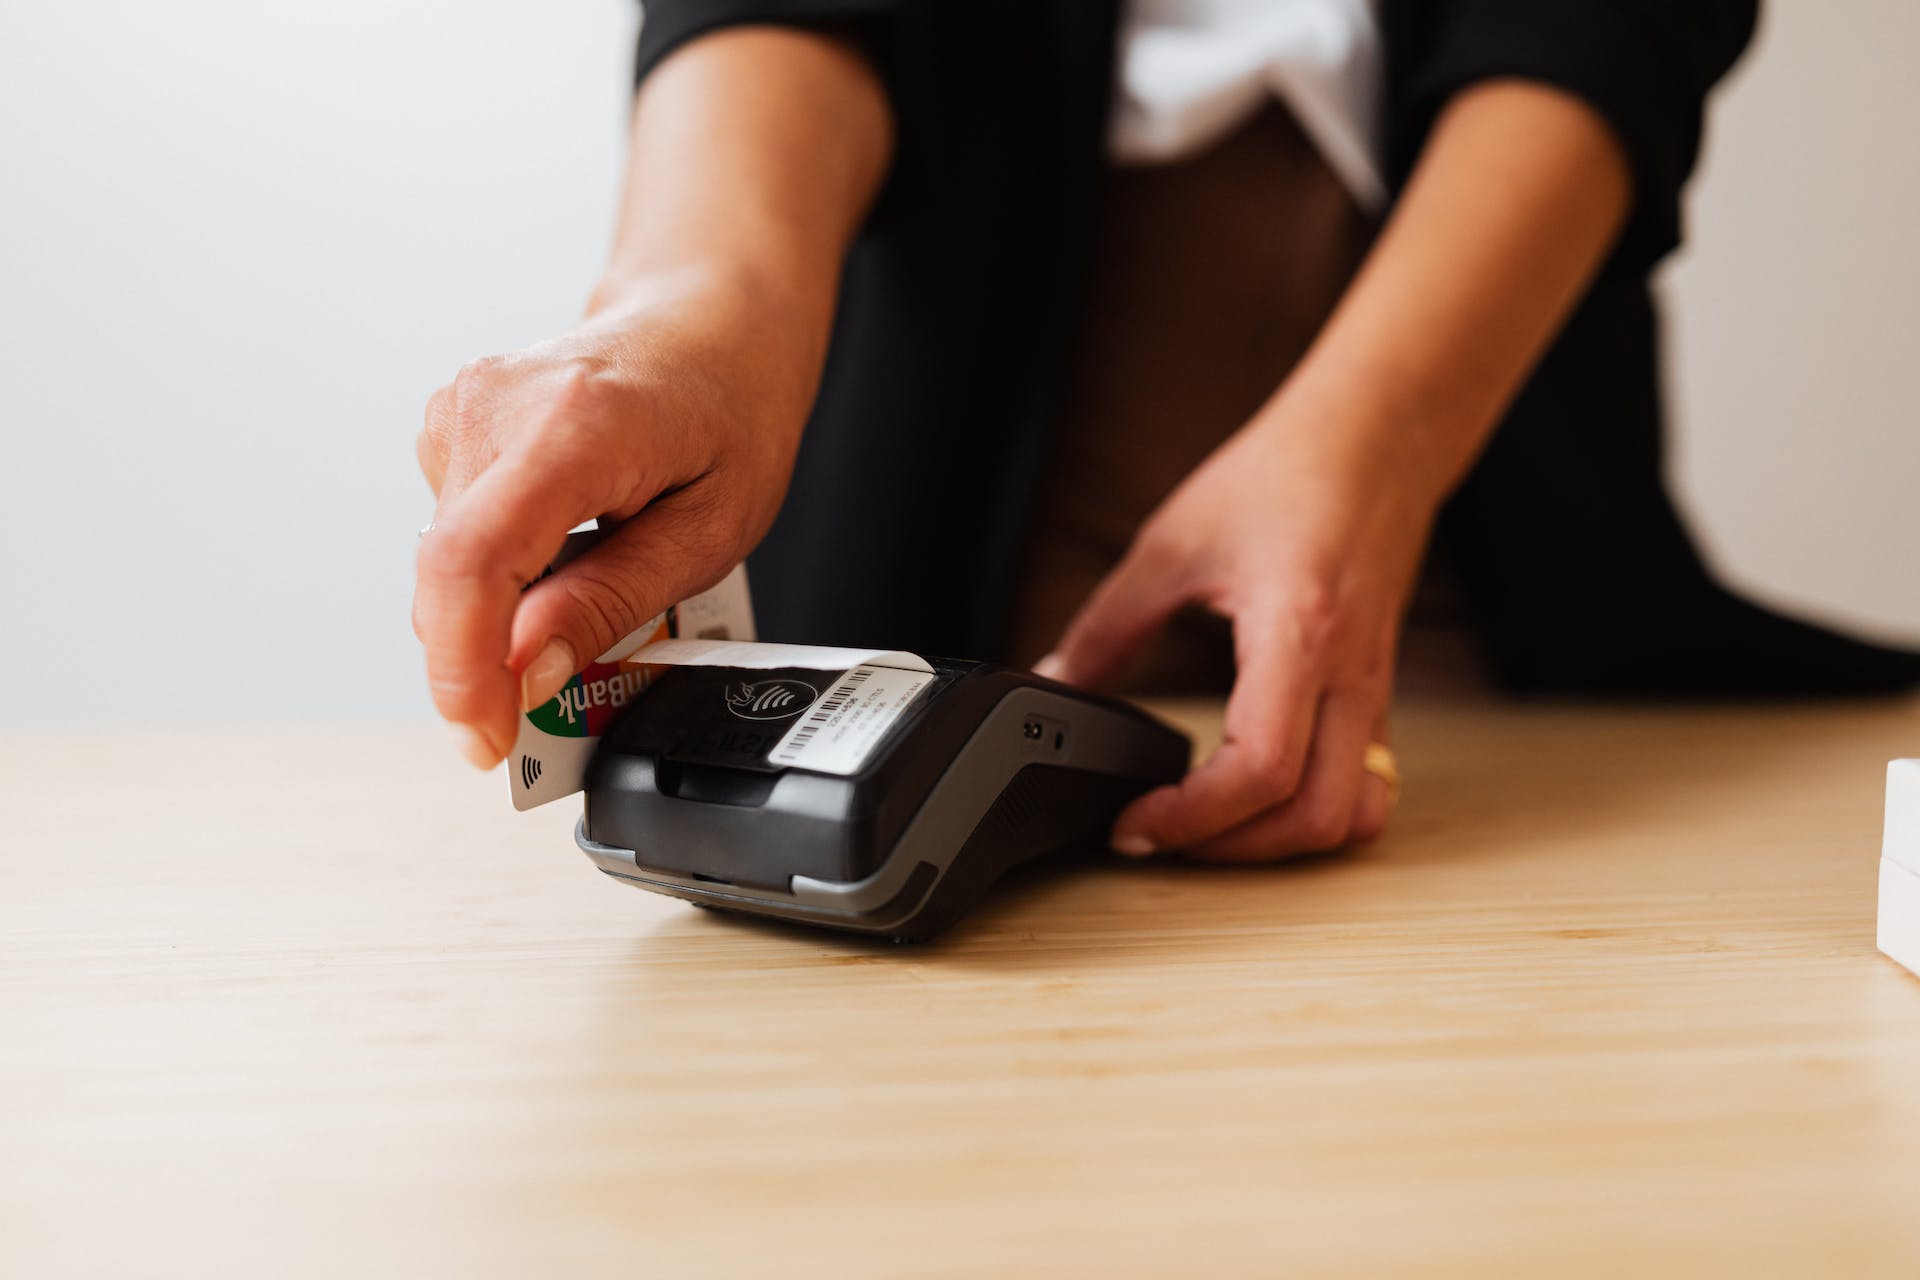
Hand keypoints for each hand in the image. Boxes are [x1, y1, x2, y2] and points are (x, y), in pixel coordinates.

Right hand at [412, 265, 826, 767]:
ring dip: (496, 617)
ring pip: (443, 563)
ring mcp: (465, 405)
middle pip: (445, 572)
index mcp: (572, 425)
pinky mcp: (454, 423)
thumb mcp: (708, 531)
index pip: (471, 562)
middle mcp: (498, 403)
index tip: (484, 738)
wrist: (712, 323)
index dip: (462, 668)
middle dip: (482, 663)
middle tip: (547, 711)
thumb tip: (529, 672)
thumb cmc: (729, 411)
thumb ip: (611, 601)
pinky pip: (454, 533)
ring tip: (586, 603)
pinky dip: (498, 574)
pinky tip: (562, 554)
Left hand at [1036, 386, 1440, 859]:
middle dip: (1229, 851)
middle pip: (1311, 816)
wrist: (1375, 439)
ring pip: (1351, 816)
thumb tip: (1054, 682)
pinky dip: (1318, 816)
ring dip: (1279, 844)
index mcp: (1296, 633)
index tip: (1134, 824)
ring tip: (1210, 830)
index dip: (1192, 818)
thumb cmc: (1286, 475)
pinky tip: (1265, 801)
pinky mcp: (1377, 694)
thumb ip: (1107, 626)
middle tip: (1159, 837)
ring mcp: (1373, 690)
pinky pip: (1367, 787)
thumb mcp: (1171, 546)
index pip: (1260, 768)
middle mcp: (1348, 675)